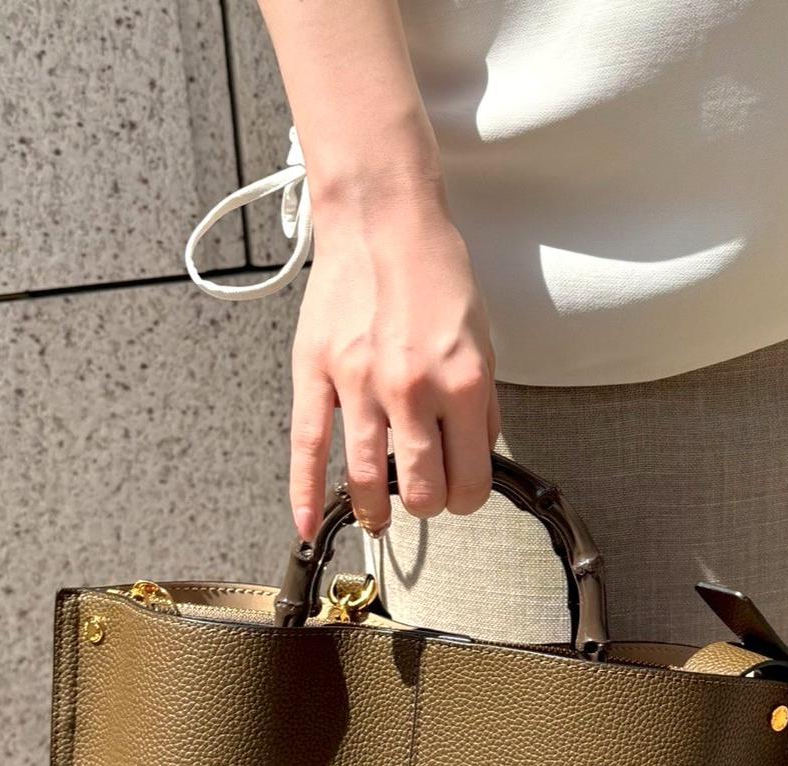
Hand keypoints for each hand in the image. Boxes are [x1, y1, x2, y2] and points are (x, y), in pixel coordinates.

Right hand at [289, 192, 500, 540]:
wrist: (384, 220)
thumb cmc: (435, 276)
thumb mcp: (482, 343)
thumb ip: (480, 407)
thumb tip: (474, 460)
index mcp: (461, 384)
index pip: (470, 480)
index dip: (468, 496)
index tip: (461, 491)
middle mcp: (412, 390)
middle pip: (422, 491)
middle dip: (427, 502)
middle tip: (423, 493)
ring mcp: (360, 384)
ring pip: (367, 480)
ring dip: (376, 510)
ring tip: (377, 515)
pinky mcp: (317, 373)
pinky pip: (307, 447)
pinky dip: (305, 494)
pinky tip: (307, 524)